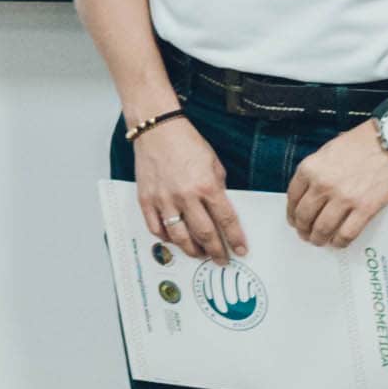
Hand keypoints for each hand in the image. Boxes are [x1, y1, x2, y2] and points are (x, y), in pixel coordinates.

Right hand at [125, 114, 247, 262]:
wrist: (157, 129)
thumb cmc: (186, 142)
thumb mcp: (213, 163)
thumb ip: (218, 188)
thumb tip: (220, 211)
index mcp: (206, 185)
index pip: (226, 220)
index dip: (235, 238)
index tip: (241, 250)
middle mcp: (185, 196)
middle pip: (204, 234)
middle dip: (216, 251)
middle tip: (222, 259)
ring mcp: (163, 200)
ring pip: (179, 237)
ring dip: (192, 250)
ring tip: (200, 254)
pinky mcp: (146, 200)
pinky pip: (156, 228)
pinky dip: (167, 239)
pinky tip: (175, 240)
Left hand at [282, 125, 387, 250]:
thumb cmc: (360, 143)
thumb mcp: (326, 151)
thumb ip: (314, 172)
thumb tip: (308, 195)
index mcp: (310, 169)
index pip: (293, 199)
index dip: (291, 214)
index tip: (294, 220)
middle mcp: (323, 185)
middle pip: (304, 217)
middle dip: (303, 229)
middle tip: (305, 234)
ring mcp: (344, 198)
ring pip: (322, 229)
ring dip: (318, 239)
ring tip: (320, 241)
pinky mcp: (365, 209)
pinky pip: (346, 233)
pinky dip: (339, 242)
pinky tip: (339, 241)